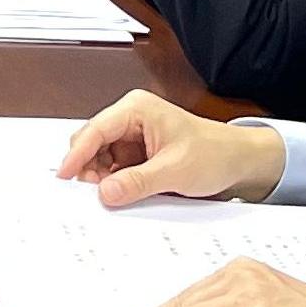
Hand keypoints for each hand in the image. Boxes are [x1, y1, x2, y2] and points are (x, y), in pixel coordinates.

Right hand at [55, 90, 284, 204]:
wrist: (240, 162)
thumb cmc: (214, 153)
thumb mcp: (175, 171)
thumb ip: (137, 182)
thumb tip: (104, 192)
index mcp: (137, 110)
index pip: (96, 130)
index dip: (77, 154)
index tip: (65, 175)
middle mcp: (131, 118)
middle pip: (93, 142)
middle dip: (90, 167)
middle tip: (91, 194)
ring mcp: (134, 136)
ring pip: (102, 157)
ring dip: (103, 177)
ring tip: (110, 196)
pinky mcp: (139, 153)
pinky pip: (116, 168)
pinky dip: (114, 182)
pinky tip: (119, 194)